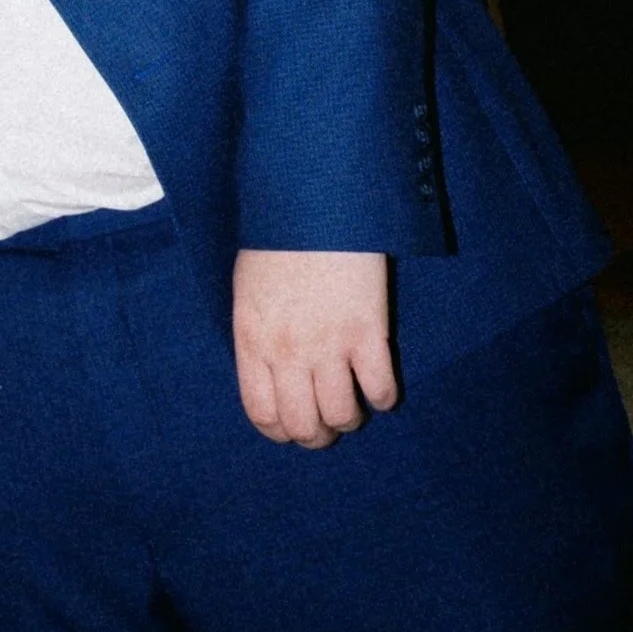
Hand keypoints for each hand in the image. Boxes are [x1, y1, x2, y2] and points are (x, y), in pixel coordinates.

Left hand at [231, 250, 398, 447]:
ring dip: (350, 418)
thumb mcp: (249, 284)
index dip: (280, 431)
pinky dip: (383, 397)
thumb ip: (257, 331)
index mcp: (252, 337)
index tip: (292, 426)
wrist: (316, 195)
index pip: (261, 413)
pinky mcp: (367, 332)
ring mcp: (328, 344)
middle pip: (303, 426)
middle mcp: (287, 350)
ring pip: (341, 416)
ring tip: (354, 405)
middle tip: (327, 423)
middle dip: (317, 435)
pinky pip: (379, 389)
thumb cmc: (279, 233)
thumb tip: (269, 369)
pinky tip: (380, 386)